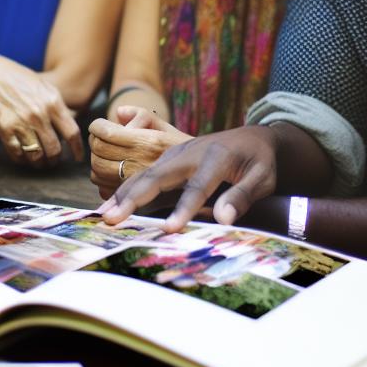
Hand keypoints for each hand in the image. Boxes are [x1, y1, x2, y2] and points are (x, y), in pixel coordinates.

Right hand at [0, 53, 82, 167]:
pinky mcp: (4, 130)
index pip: (72, 133)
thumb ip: (59, 108)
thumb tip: (70, 132)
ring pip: (36, 155)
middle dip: (55, 160)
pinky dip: (22, 160)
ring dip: (40, 163)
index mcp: (52, 102)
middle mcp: (38, 114)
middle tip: (54, 161)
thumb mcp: (46, 87)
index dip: (77, 149)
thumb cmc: (21, 81)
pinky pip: (17, 154)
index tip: (77, 158)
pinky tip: (24, 157)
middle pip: (54, 149)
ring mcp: (20, 123)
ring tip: (40, 162)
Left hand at [87, 106, 191, 198]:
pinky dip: (103, 181)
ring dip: (97, 162)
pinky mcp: (132, 201)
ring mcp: (136, 185)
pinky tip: (114, 174)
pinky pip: (104, 189)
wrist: (203, 178)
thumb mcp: (165, 126)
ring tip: (107, 156)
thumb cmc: (181, 150)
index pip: (106, 134)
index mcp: (147, 142)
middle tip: (100, 139)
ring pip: (97, 172)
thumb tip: (119, 112)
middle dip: (95, 142)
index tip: (98, 125)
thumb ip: (141, 115)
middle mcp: (141, 163)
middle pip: (99, 151)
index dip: (96, 127)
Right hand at [98, 124, 283, 231]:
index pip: (197, 187)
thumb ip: (243, 196)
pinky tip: (112, 205)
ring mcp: (176, 154)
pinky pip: (145, 175)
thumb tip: (225, 219)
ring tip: (103, 215)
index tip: (170, 230)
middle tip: (111, 220)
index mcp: (216, 157)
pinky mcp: (169, 159)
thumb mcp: (263, 178)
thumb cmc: (261, 161)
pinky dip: (127, 190)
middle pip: (156, 177)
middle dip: (132, 199)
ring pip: (145, 175)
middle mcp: (189, 153)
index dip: (183, 209)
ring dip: (122, 195)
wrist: (254, 137)